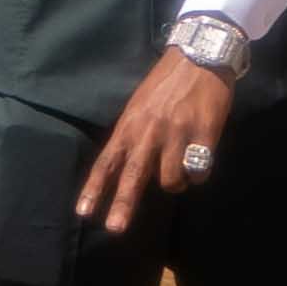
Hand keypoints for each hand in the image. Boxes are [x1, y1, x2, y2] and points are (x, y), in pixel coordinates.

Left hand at [75, 51, 234, 236]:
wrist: (199, 56)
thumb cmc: (166, 84)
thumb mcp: (139, 107)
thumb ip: (132, 136)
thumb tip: (128, 171)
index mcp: (130, 125)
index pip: (107, 161)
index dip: (95, 188)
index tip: (83, 212)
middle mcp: (149, 132)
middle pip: (133, 174)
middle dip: (123, 204)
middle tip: (115, 228)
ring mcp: (177, 133)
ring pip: (171, 180)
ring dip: (177, 182)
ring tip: (182, 167)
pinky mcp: (203, 134)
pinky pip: (199, 170)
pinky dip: (199, 172)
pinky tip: (201, 157)